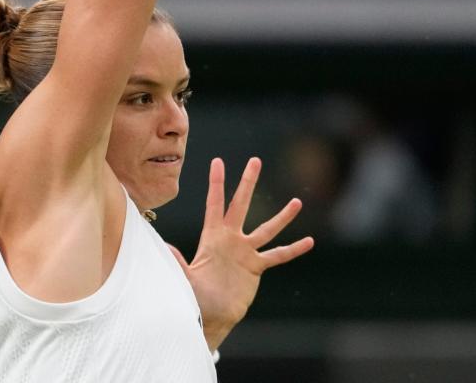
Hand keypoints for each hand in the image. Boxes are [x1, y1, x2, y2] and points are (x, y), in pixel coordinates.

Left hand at [168, 157, 313, 350]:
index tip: (218, 161)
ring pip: (266, 229)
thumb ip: (178, 263)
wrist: (210, 315)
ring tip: (297, 202)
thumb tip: (166, 247)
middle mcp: (230, 239)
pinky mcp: (256, 267)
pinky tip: (309, 241)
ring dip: (282, 216)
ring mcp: (244, 252)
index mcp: (211, 237)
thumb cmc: (193, 296)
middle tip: (255, 161)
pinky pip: (278, 255)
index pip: (215, 203)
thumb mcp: (185, 278)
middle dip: (247, 183)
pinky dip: (293, 249)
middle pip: (240, 204)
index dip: (216, 183)